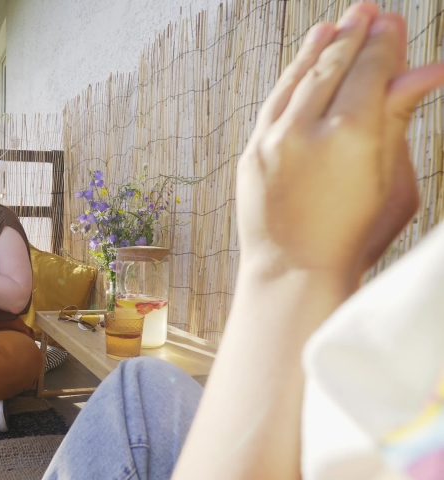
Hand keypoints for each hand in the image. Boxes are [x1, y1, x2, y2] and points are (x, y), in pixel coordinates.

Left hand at [236, 3, 443, 279]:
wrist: (294, 274)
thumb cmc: (356, 235)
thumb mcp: (391, 179)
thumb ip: (396, 119)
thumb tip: (426, 70)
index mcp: (350, 135)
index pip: (368, 73)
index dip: (381, 45)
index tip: (392, 22)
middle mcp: (305, 130)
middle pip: (332, 67)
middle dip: (352, 36)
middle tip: (368, 10)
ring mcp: (272, 140)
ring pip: (296, 80)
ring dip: (316, 49)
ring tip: (334, 26)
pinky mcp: (251, 152)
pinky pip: (273, 103)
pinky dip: (289, 79)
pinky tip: (301, 65)